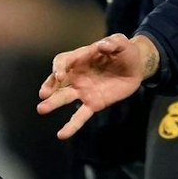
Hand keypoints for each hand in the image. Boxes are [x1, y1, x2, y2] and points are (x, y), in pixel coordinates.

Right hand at [35, 33, 157, 140]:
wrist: (135, 67)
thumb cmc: (125, 52)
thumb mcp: (121, 43)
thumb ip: (113, 42)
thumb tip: (102, 46)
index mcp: (80, 58)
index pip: (63, 61)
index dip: (59, 67)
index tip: (60, 75)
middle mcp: (77, 75)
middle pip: (58, 81)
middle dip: (49, 86)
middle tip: (43, 94)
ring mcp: (83, 91)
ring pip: (64, 97)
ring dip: (53, 103)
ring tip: (42, 109)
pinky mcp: (93, 104)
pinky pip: (80, 116)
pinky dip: (71, 126)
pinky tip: (61, 135)